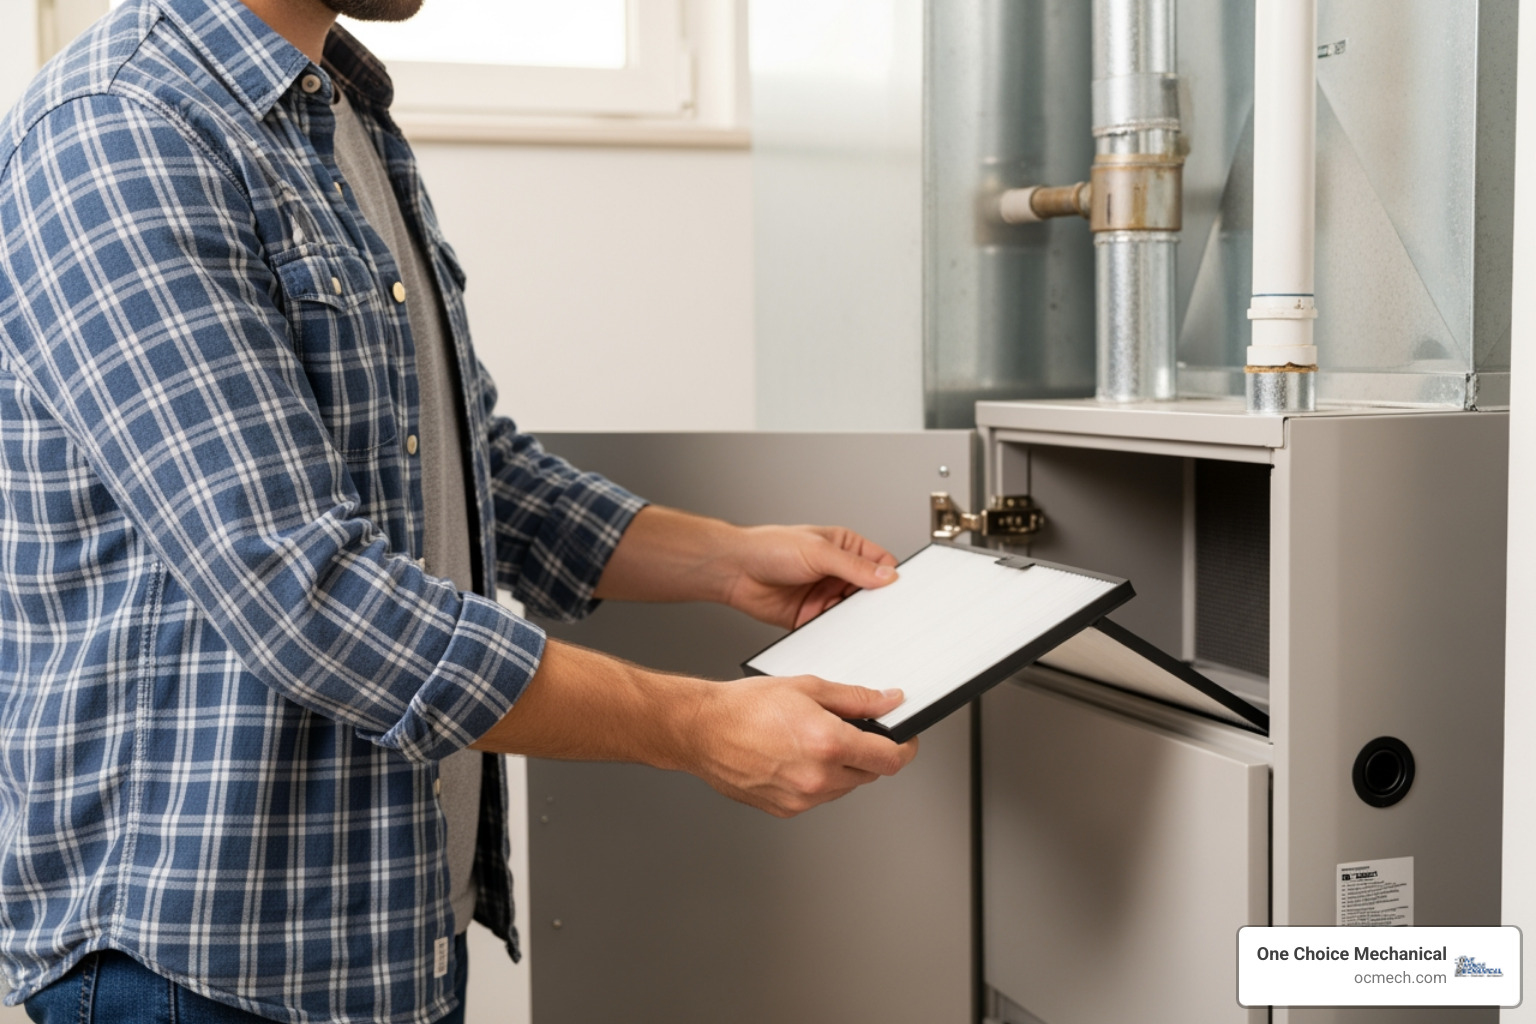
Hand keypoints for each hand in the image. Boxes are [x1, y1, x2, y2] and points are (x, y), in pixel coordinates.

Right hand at [685, 676, 918, 816]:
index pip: (890, 758)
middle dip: (868, 751)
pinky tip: (795, 756)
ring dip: (842, 766)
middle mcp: (819, 778)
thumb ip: (856, 699)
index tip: (904, 739)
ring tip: (811, 739)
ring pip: (845, 786)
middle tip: (850, 728)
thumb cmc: (745, 707)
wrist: (702, 730)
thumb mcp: (807, 688)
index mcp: (829, 744)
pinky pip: (819, 796)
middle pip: (870, 773)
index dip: (904, 747)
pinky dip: (818, 778)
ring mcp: (802, 798)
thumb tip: (888, 702)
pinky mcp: (786, 809)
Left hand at [722, 524, 898, 627]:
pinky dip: (839, 635)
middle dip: (878, 605)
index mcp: (845, 548)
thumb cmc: (770, 547)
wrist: (734, 570)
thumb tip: (887, 576)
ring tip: (867, 630)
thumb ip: (854, 566)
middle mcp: (837, 572)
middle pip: (870, 593)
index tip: (902, 593)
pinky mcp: (811, 617)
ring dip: (859, 622)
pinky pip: (832, 629)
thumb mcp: (818, 552)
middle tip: (888, 617)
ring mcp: (825, 595)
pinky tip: (844, 638)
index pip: (881, 563)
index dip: (893, 578)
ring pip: (853, 614)